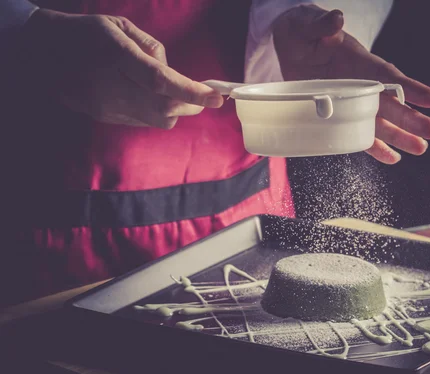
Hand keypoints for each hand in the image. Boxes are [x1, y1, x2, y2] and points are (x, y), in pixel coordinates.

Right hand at [21, 9, 223, 128]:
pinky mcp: (105, 117)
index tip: (216, 98)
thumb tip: (172, 73)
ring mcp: (108, 106)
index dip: (191, 92)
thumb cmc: (86, 33)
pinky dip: (155, 112)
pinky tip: (148, 97)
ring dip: (174, 110)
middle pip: (164, 109)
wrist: (43, 52)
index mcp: (117, 57)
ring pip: (157, 120)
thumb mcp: (120, 26)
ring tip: (173, 94)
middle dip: (190, 105)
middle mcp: (113, 86)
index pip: (161, 81)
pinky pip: (142, 121)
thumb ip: (152, 49)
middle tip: (204, 98)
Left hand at [273, 5, 429, 163]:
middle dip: (409, 118)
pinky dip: (375, 147)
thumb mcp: (310, 26)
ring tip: (420, 149)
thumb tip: (336, 19)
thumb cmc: (304, 32)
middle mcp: (361, 84)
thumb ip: (323, 26)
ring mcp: (353, 101)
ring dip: (399, 136)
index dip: (408, 88)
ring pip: (380, 122)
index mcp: (358, 62)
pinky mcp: (340, 113)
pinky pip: (360, 133)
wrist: (289, 45)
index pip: (387, 76)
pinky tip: (393, 158)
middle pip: (389, 104)